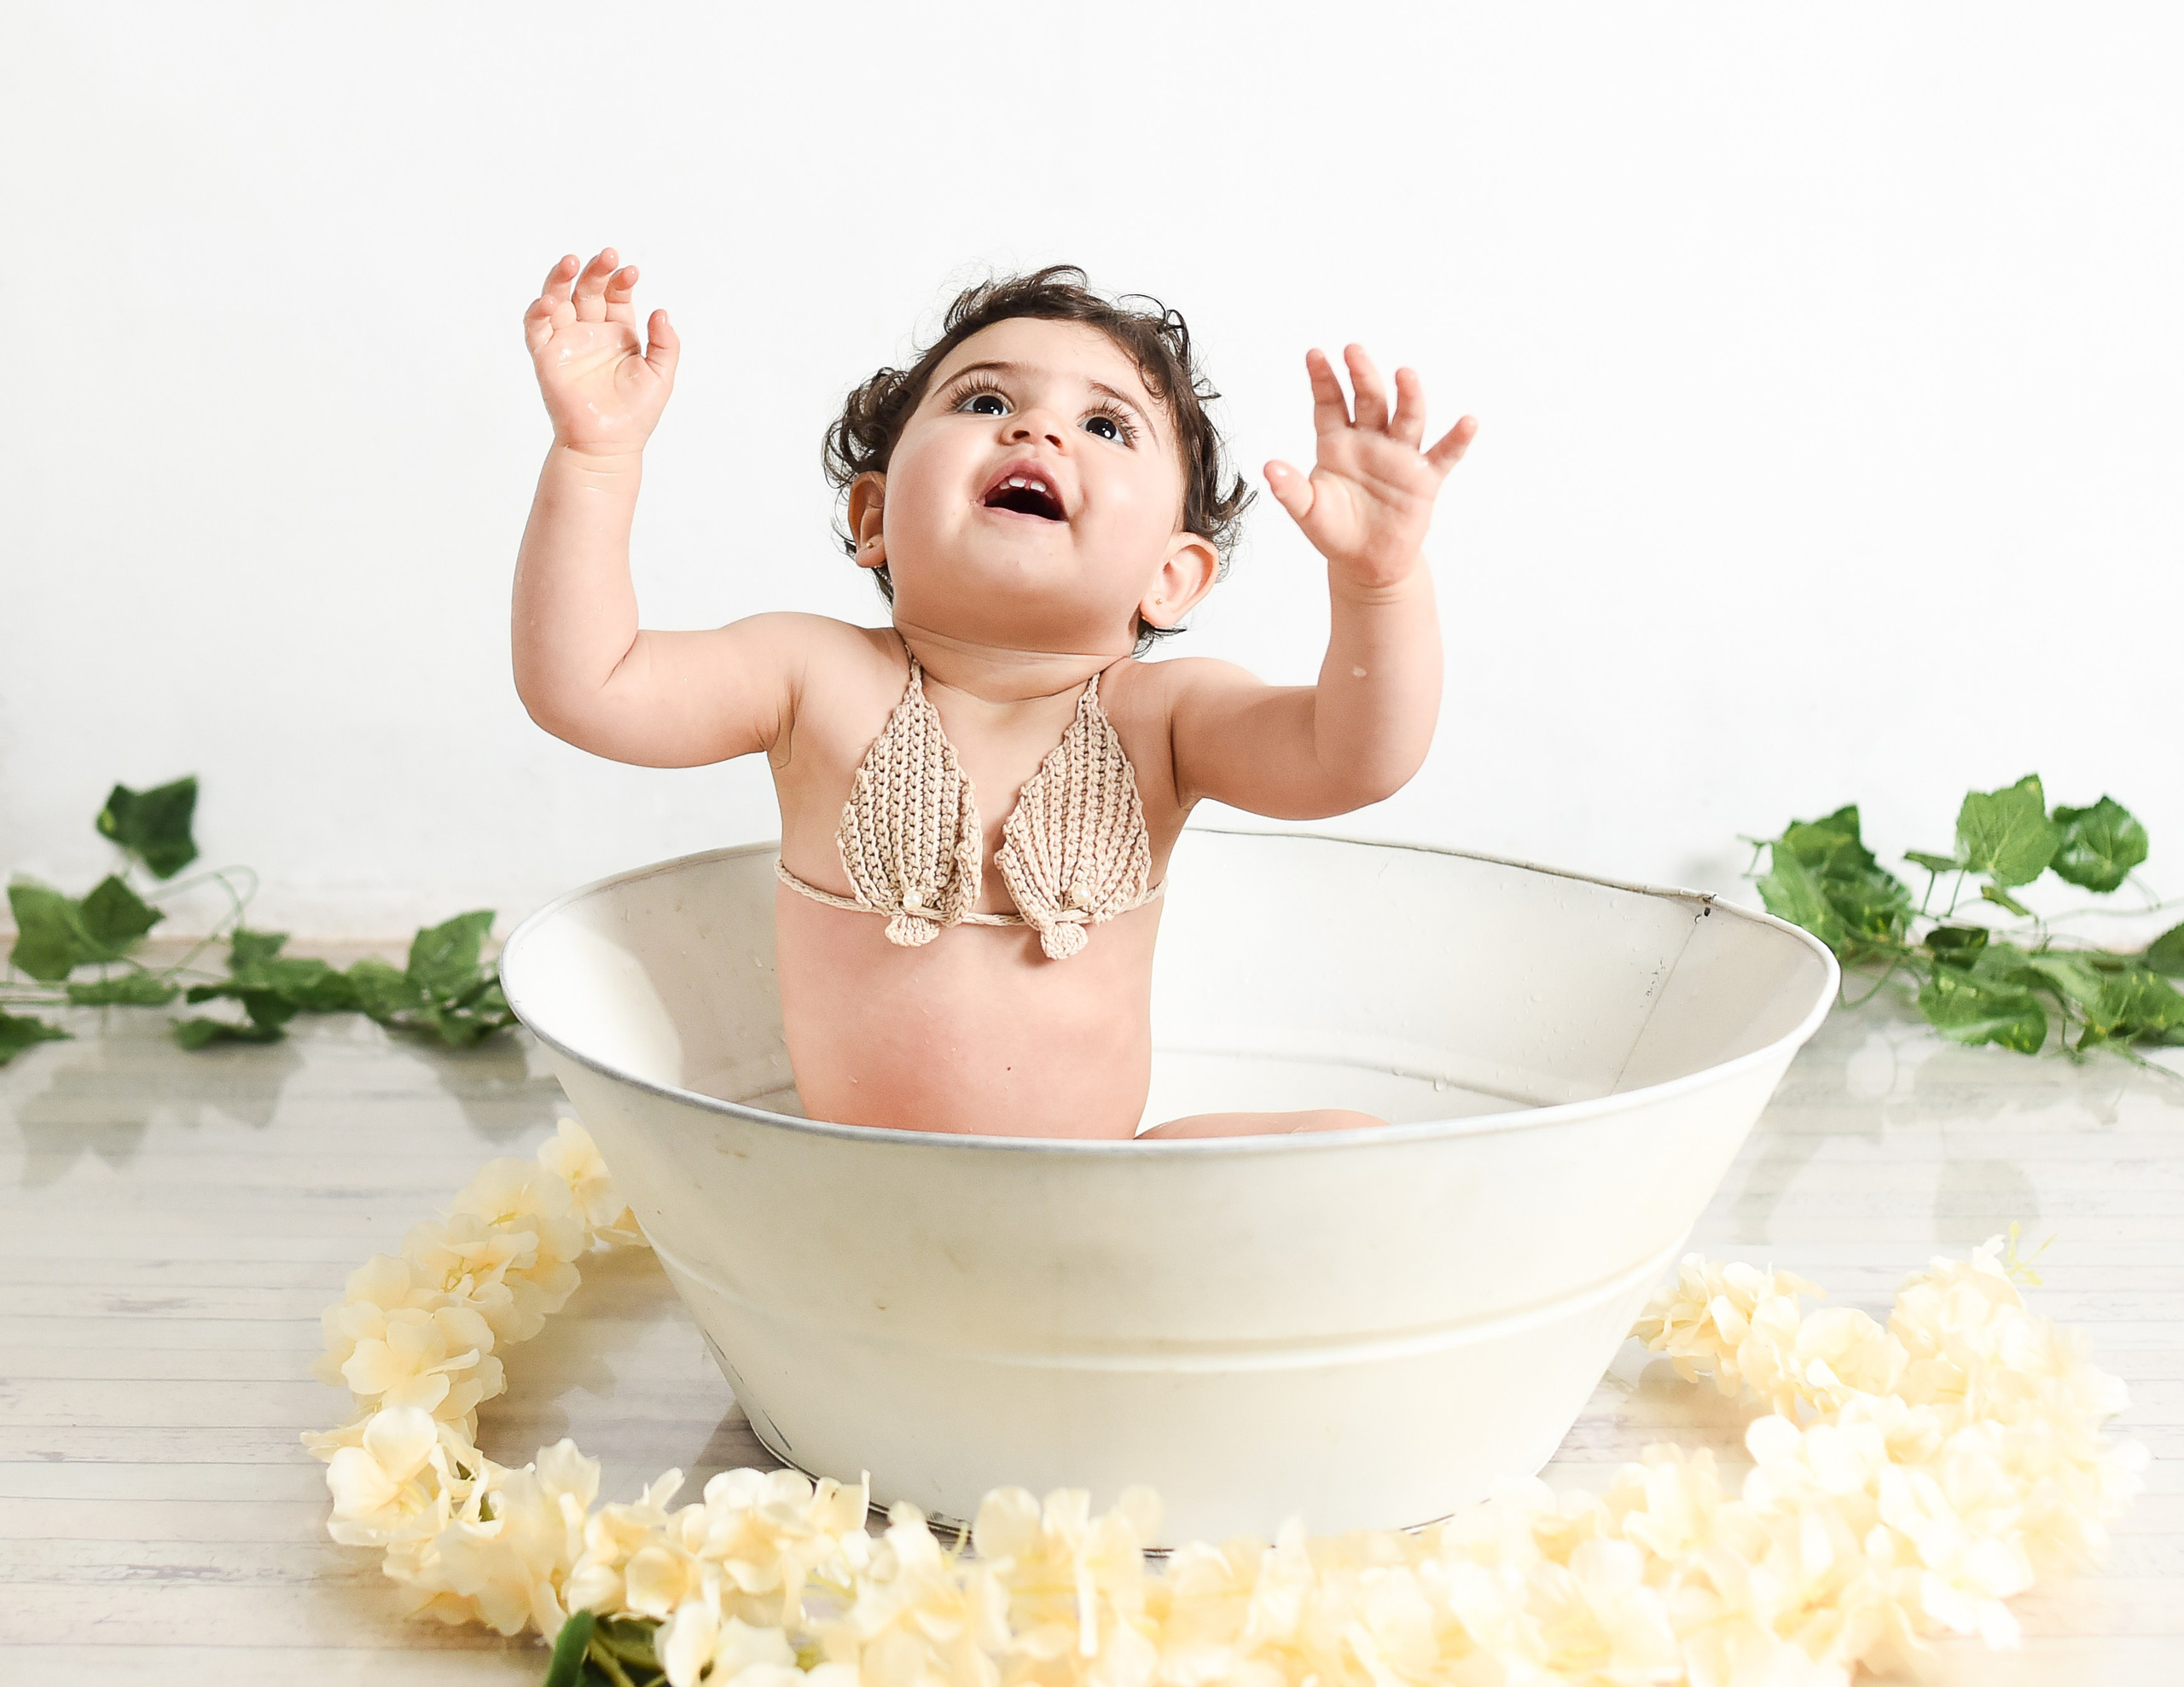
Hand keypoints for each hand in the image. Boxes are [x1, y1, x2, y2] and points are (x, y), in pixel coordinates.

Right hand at [522, 249, 679, 456]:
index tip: (631, 272)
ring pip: (558, 300)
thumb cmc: (636, 415)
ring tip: (572, 261)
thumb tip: (662, 311)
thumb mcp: (662, 375)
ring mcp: (566, 342)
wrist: (609, 446)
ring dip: (561, 279)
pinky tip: (550, 301)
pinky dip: (539, 311)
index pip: (616, 295)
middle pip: (588, 290)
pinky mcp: (546, 357)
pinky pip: (536, 328)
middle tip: (606, 254)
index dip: (621, 281)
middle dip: (596, 271)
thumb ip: (666, 343)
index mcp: (618, 332)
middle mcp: (590, 332)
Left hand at [1264, 346, 1476, 589]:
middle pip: (1369, 400)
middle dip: (1363, 375)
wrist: (1366, 562)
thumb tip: (1268, 469)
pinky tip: (1467, 423)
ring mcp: (1399, 455)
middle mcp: (1370, 441)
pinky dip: (1456, 440)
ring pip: (1406, 418)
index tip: (1315, 355)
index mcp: (1337, 443)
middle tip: (1354, 351)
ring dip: (1408, 396)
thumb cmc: (1335, 530)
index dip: (1323, 380)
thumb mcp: (1308, 512)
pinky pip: (1443, 455)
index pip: (1330, 404)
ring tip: (1405, 374)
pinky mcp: (1424, 478)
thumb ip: (1290, 489)